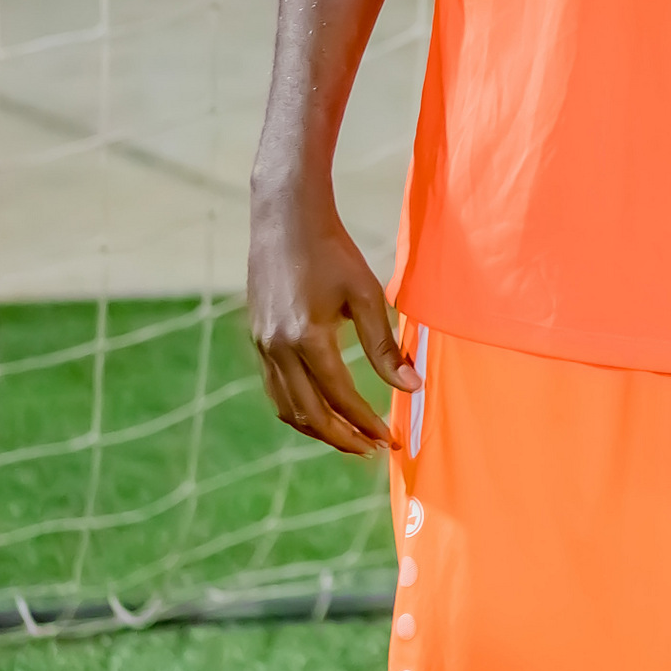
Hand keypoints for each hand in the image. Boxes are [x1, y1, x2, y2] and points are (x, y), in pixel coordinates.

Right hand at [247, 180, 418, 457]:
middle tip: (372, 450)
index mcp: (306, 338)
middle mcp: (277, 349)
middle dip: (342, 438)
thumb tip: (412, 387)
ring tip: (350, 439)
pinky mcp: (259, 341)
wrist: (285, 221)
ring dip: (318, 429)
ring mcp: (262, 346)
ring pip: (286, 407)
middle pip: (308, 414)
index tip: (389, 439)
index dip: (364, 423)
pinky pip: (276, 389)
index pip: (339, 397)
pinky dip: (299, 409)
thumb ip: (386, 345)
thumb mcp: (368, 294)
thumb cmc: (333, 252)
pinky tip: (322, 411)